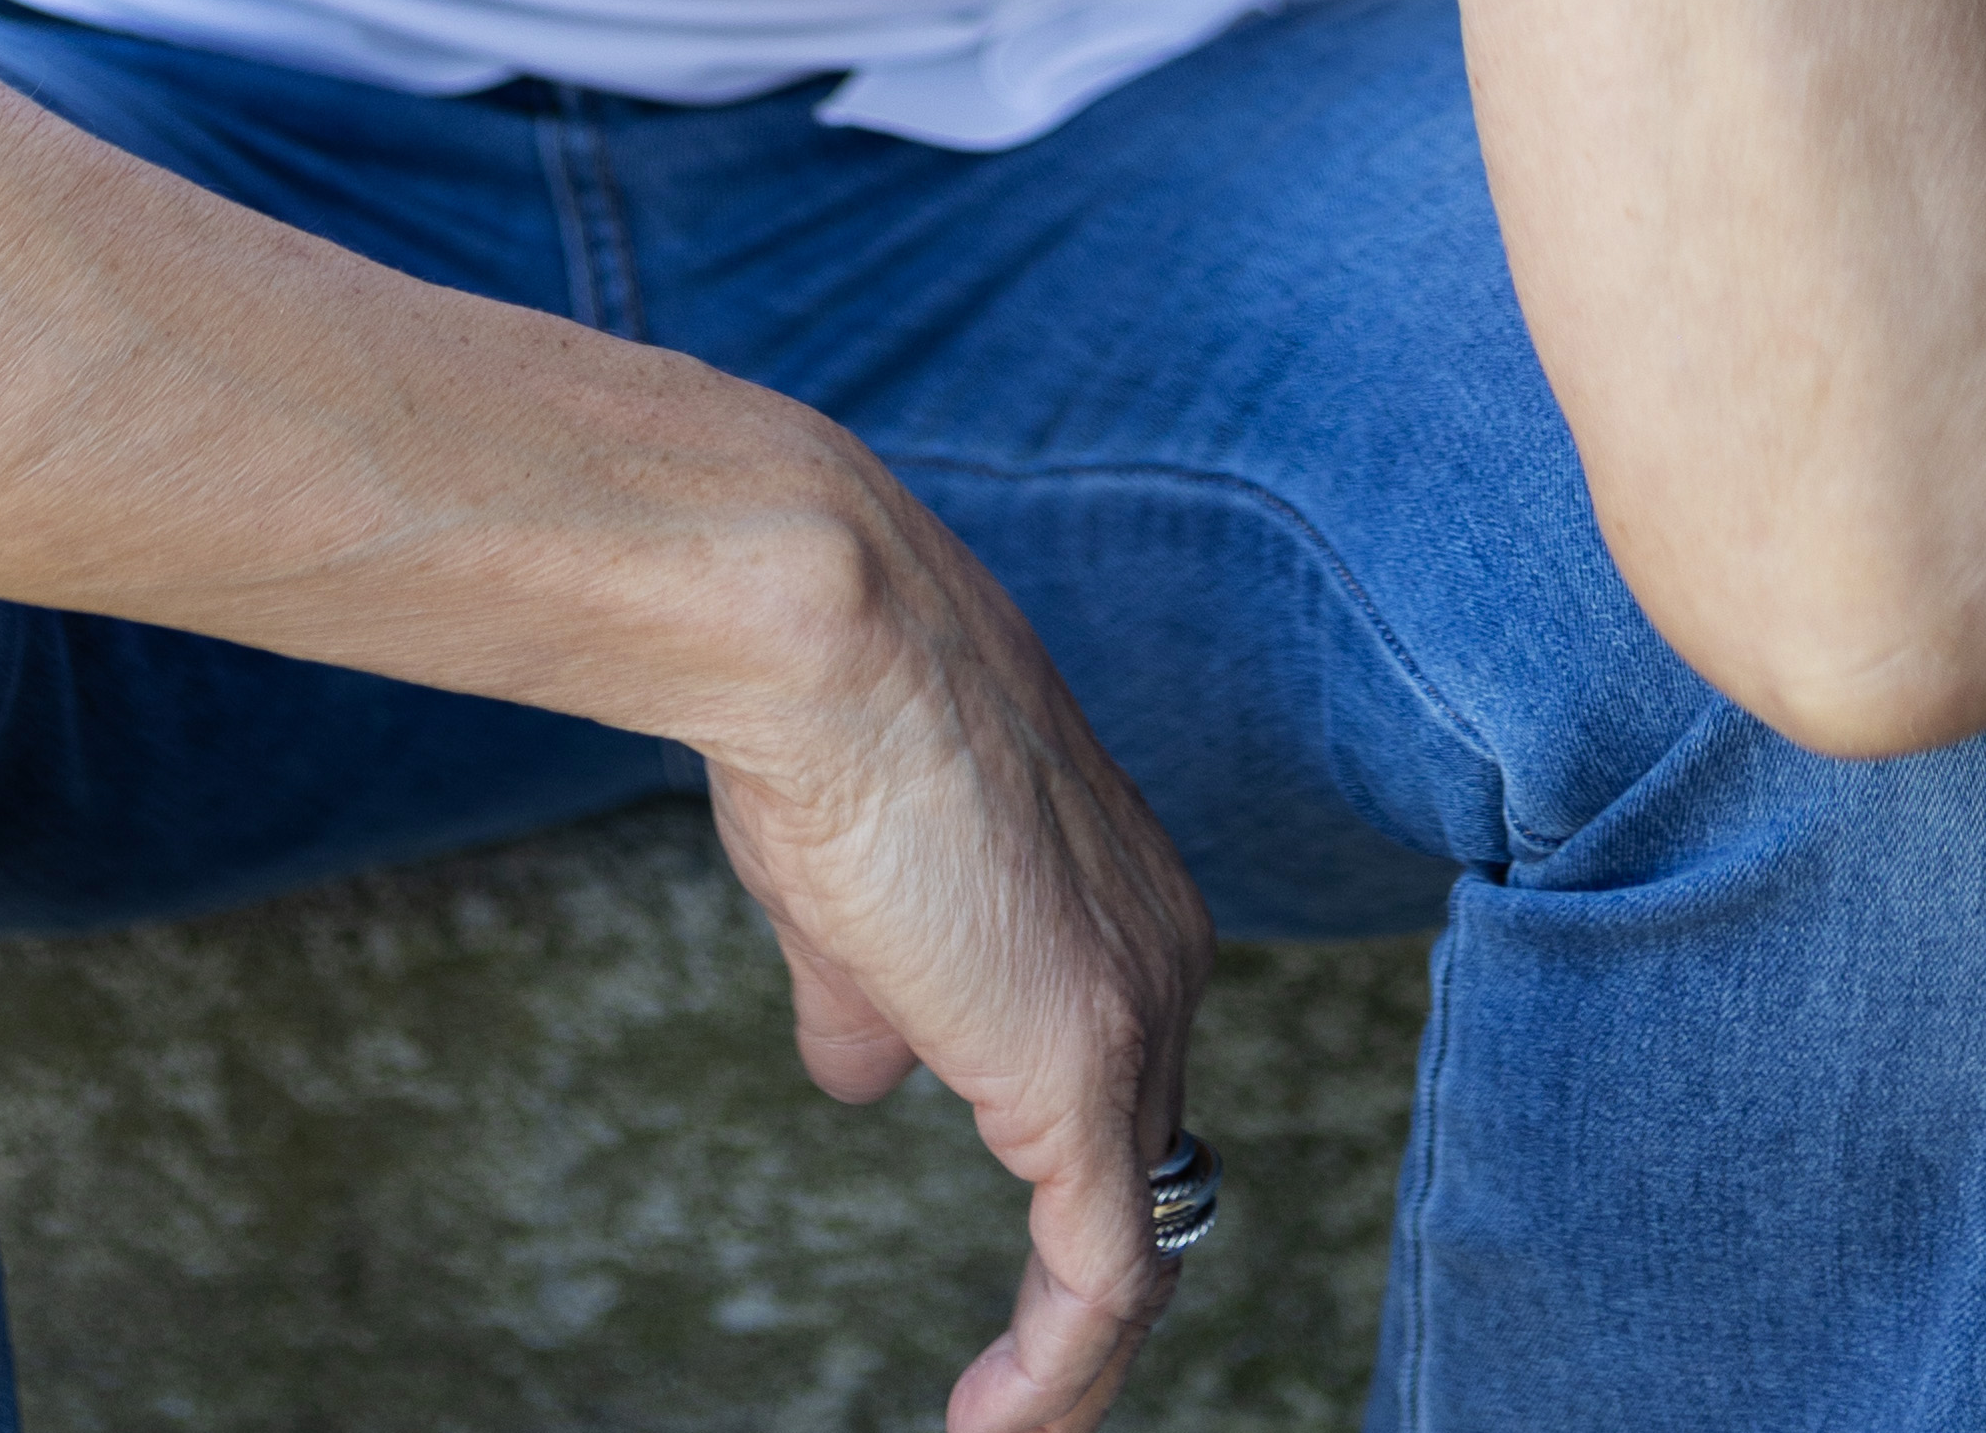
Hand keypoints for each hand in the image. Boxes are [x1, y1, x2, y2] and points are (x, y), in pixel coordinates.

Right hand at [701, 471, 1215, 1432]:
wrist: (822, 632)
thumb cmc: (824, 721)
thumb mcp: (855, 884)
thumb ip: (875, 992)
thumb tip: (863, 1075)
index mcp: (1124, 893)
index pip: (1126, 1076)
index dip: (1071, 1179)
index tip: (1016, 1273)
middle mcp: (1164, 951)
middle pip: (1146, 1169)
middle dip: (1079, 1288)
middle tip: (1010, 1388)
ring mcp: (1139, 1013)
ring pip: (1136, 1237)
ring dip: (1072, 1356)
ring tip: (1002, 1427)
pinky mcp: (1084, 1076)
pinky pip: (1103, 1279)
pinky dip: (1057, 1376)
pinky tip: (987, 1430)